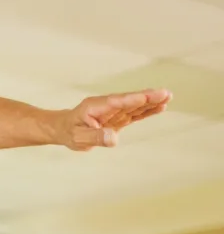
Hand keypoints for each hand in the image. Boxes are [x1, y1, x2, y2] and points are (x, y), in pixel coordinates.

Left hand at [55, 89, 170, 150]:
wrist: (64, 129)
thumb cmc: (69, 132)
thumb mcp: (78, 138)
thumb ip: (95, 137)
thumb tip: (113, 139)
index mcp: (95, 107)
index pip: (116, 103)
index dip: (131, 100)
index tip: (145, 97)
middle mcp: (107, 106)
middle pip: (129, 101)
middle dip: (146, 97)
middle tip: (165, 93)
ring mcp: (114, 111)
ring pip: (134, 106)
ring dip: (151, 102)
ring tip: (168, 97)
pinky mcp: (118, 117)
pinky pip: (134, 114)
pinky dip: (146, 111)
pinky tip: (160, 107)